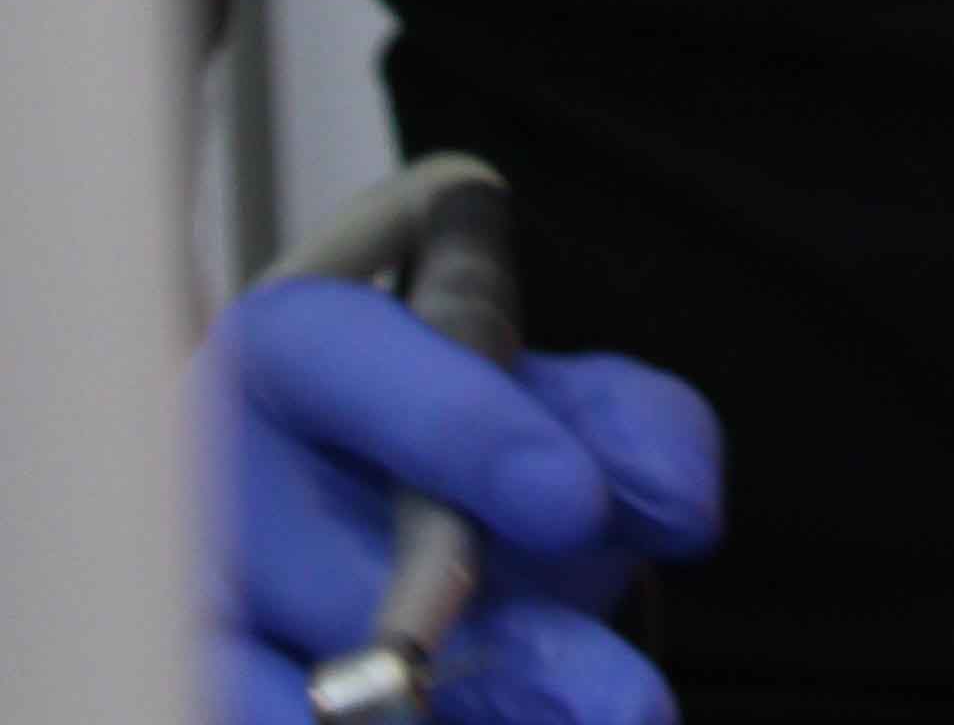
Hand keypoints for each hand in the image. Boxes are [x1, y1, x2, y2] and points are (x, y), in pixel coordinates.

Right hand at [208, 283, 723, 724]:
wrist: (361, 523)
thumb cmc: (457, 445)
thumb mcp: (550, 405)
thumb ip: (631, 424)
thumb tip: (683, 507)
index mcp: (294, 345)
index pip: (352, 363)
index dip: (464, 433)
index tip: (581, 505)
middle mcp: (214, 473)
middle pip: (345, 581)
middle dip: (499, 652)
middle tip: (627, 702)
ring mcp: (190, 604)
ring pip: (309, 702)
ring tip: (577, 723)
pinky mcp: (195, 686)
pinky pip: (256, 722)